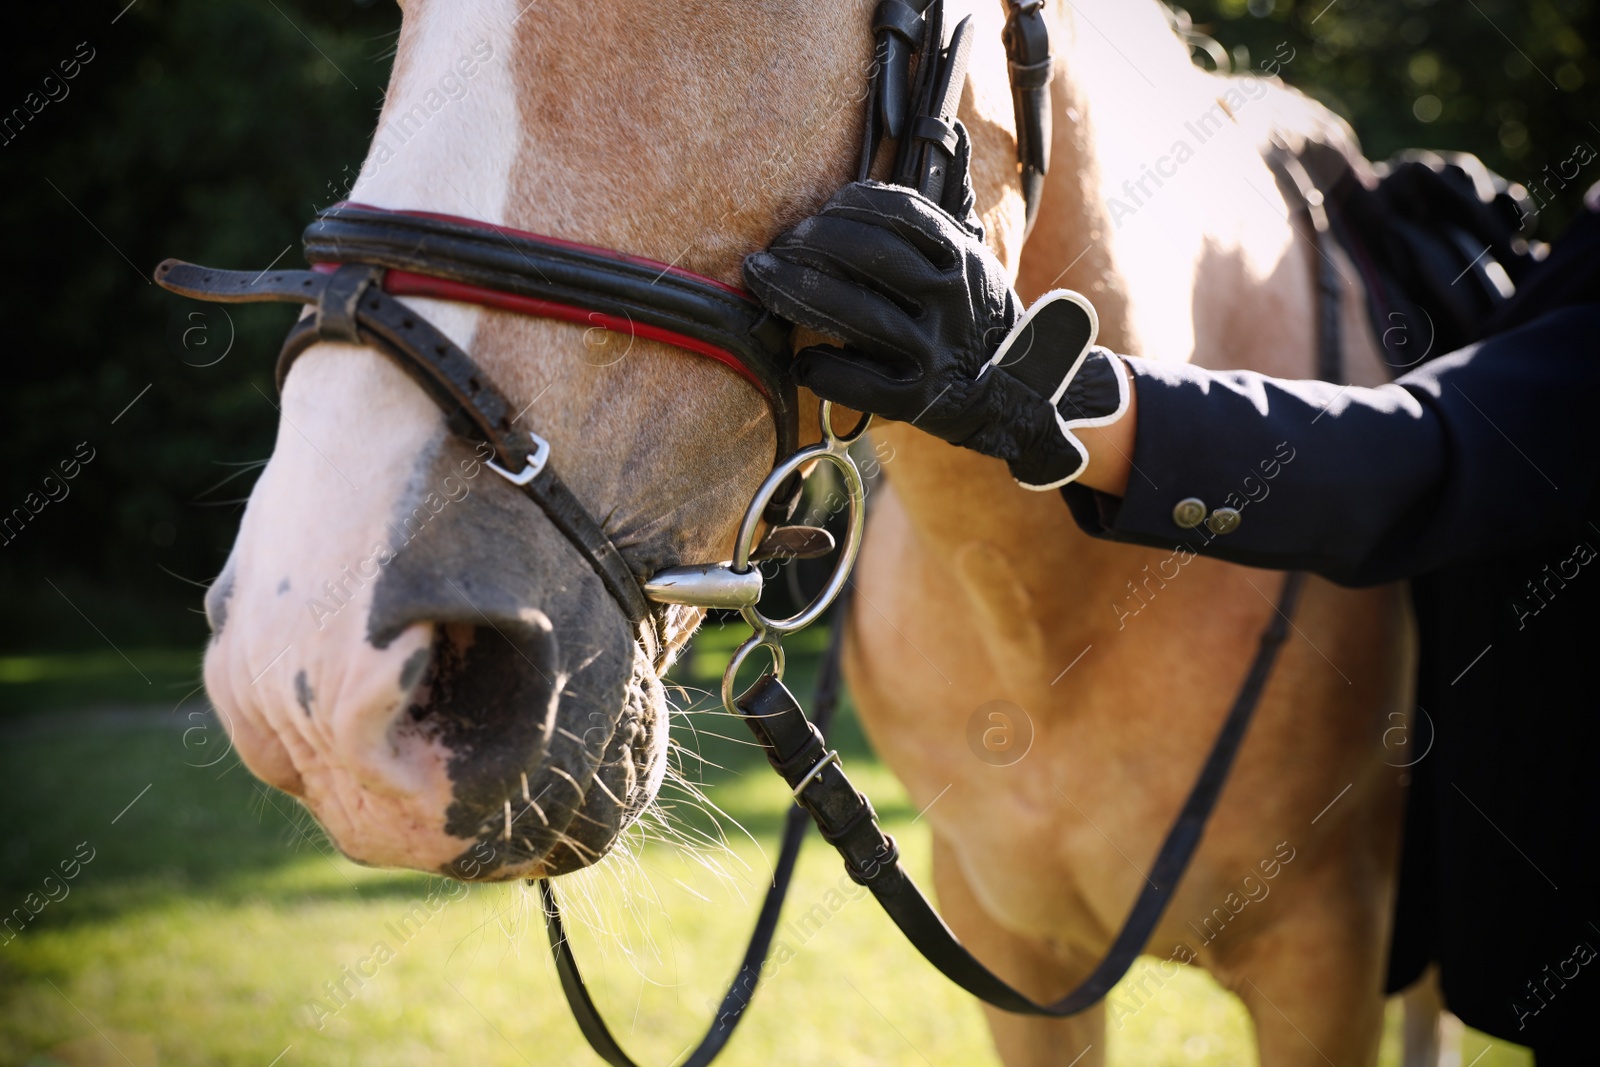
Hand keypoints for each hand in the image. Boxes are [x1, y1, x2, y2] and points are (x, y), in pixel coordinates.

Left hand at [744, 168, 1128, 488]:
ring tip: (761, 279)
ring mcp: (933, 351)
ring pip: (853, 312)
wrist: (1015, 395)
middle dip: (809, 242)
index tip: (819, 211)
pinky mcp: (917, 399)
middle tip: (777, 247)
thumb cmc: (975, 322)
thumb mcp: (971, 265)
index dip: (848, 205)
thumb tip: (942, 138)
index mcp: (962, 261)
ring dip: (794, 291)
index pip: (899, 213)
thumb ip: (934, 225)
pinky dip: (818, 366)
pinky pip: (853, 380)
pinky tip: (799, 358)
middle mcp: (950, 301)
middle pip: (867, 254)